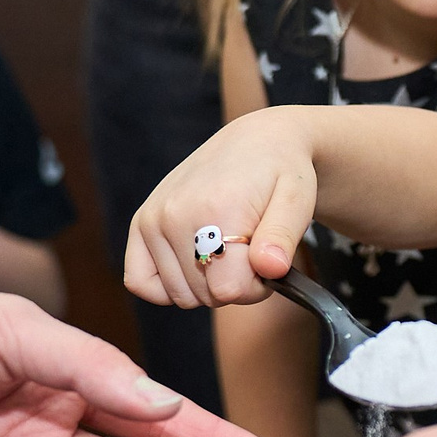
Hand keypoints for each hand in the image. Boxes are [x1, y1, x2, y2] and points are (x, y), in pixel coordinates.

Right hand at [125, 106, 323, 307]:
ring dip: (206, 285)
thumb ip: (283, 237)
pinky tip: (194, 265)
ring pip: (178, 295)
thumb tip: (271, 268)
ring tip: (227, 250)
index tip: (267, 261)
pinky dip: (167, 286)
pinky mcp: (142, 221)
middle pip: (204, 295)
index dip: (256, 287)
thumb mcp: (297, 200)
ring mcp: (153, 219)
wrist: (256, 141)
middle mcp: (176, 214)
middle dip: (234, 285)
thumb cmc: (281, 172)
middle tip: (249, 253)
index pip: (229, 290)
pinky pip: (139, 281)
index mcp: (217, 209)